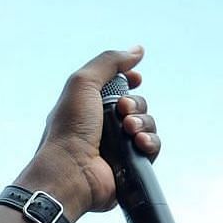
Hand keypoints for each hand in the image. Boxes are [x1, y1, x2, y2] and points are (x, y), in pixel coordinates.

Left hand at [13, 48, 158, 216]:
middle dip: (136, 104)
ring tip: (129, 130)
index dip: (130, 80)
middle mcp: (102, 126)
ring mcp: (116, 146)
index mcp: (88, 107)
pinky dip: (150, 142)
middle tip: (123, 111)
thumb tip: (137, 50)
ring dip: (143, 122)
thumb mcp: (83, 83)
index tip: (136, 79)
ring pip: (147, 125)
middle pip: (136, 104)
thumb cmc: (70, 129)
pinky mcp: (130, 165)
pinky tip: (139, 143)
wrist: (71, 172)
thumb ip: (108, 62)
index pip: (117, 88)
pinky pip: (152, 147)